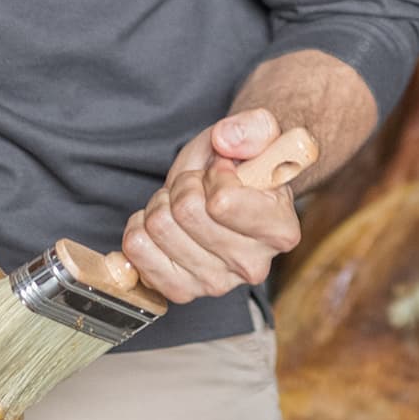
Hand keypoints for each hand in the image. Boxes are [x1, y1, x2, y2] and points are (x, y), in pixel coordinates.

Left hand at [120, 109, 319, 305]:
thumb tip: (225, 140)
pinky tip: (163, 223)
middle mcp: (253, 266)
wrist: (226, 192)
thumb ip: (251, 128)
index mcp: (281, 231)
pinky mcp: (180, 291)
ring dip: (163, 202)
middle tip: (200, 184)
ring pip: (159, 226)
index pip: (224, 202)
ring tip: (183, 203)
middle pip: (187, 211)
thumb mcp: (256, 132)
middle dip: (185, 183)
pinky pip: (137, 250)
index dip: (215, 173)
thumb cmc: (243, 164)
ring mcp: (215, 283)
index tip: (224, 168)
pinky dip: (140, 226)